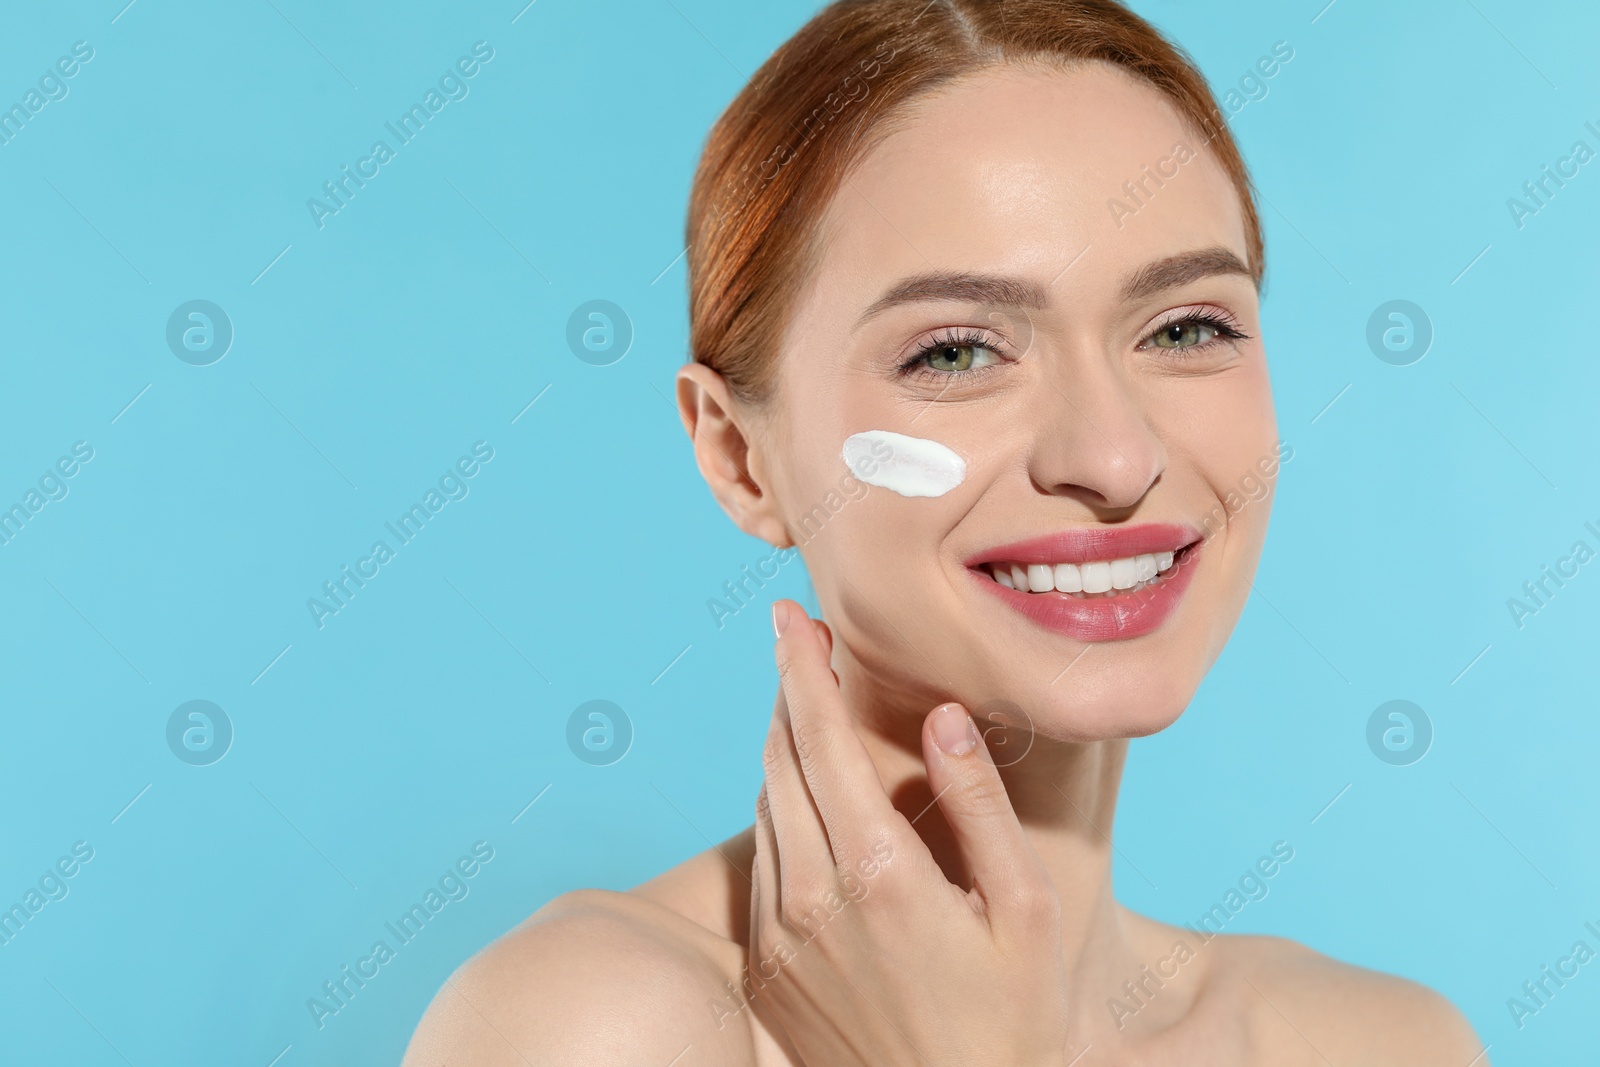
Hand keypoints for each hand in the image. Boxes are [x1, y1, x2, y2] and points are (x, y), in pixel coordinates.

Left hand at [747, 599, 1071, 1066]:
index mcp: (878, 873)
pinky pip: (762, 863)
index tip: (792, 618)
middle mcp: (813, 899)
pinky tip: (805, 794)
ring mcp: (782, 937)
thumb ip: (980, 806)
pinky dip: (778, 809)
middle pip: (779, 761)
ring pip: (764, 808)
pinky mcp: (767, 969)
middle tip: (799, 640)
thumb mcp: (1026, 910)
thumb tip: (943, 716)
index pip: (819, 741)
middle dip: (787, 691)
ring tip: (807, 705)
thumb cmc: (1013, 1019)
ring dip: (781, 748)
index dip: (803, 669)